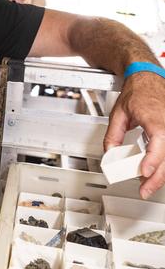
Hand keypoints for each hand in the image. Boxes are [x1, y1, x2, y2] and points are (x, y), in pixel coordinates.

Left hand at [105, 72, 164, 198]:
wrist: (148, 79)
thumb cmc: (137, 92)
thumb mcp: (118, 114)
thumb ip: (113, 135)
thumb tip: (109, 154)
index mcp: (156, 119)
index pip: (159, 143)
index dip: (153, 160)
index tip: (144, 172)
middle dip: (157, 177)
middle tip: (144, 189)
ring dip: (162, 173)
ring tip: (148, 185)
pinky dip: (164, 163)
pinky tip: (156, 173)